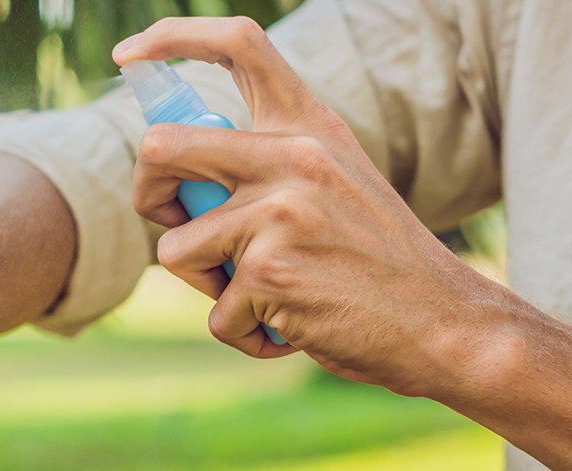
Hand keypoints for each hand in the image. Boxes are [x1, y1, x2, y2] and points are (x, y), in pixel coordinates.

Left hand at [112, 17, 498, 395]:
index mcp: (309, 127)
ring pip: (175, 249)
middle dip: (145, 194)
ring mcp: (278, 213)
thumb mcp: (334, 182)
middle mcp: (293, 157)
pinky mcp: (269, 273)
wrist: (443, 322)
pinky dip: (244, 332)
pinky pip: (215, 313)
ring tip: (261, 294)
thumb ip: (268, 165)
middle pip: (160, 148)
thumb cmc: (376, 260)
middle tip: (173, 222)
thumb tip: (171, 170)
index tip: (128, 56)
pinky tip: (290, 327)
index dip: (171, 37)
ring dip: (204, 284)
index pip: (238, 44)